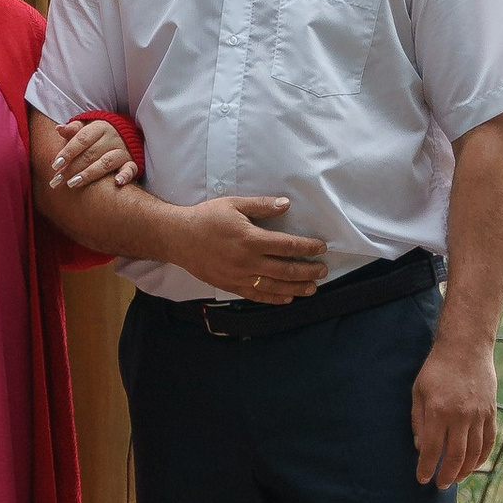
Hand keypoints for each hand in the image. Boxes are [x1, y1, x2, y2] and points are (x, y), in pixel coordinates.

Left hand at [46, 115, 137, 194]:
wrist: (130, 132)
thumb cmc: (102, 132)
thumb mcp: (88, 126)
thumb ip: (74, 128)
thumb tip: (59, 129)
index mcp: (100, 127)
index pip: (81, 140)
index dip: (68, 152)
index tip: (55, 165)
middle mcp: (112, 138)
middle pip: (90, 154)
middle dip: (72, 168)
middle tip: (57, 181)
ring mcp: (123, 151)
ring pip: (106, 163)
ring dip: (89, 174)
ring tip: (73, 184)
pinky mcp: (132, 162)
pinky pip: (130, 169)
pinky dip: (125, 176)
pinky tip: (117, 183)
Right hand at [165, 195, 328, 305]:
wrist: (179, 238)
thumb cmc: (207, 218)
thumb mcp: (234, 204)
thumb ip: (261, 206)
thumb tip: (286, 204)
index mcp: (250, 239)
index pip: (286, 245)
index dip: (307, 248)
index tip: (321, 248)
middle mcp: (247, 261)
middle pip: (285, 270)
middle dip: (308, 271)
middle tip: (323, 270)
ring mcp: (239, 276)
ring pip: (274, 287)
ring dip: (296, 288)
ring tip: (312, 288)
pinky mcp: (231, 286)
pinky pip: (257, 296)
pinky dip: (274, 298)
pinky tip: (287, 298)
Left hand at [412, 329, 497, 488]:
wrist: (465, 349)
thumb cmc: (436, 369)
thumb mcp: (419, 392)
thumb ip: (418, 421)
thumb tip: (421, 448)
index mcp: (438, 411)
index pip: (433, 449)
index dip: (427, 467)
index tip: (422, 479)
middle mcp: (460, 416)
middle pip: (455, 456)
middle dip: (446, 475)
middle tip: (440, 485)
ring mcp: (478, 415)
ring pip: (474, 452)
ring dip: (465, 470)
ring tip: (455, 478)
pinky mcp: (491, 412)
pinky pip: (488, 441)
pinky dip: (482, 457)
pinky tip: (474, 465)